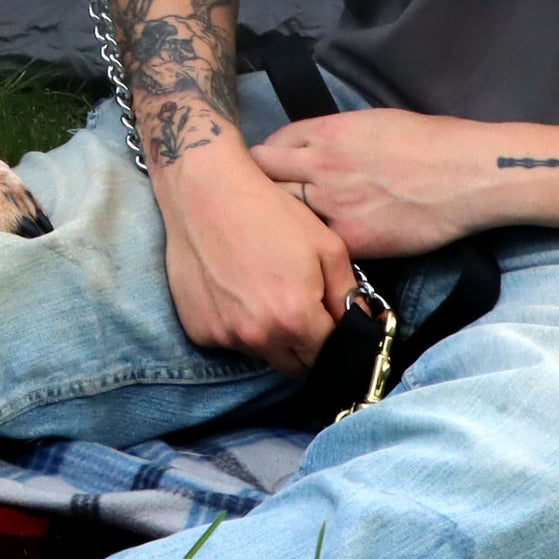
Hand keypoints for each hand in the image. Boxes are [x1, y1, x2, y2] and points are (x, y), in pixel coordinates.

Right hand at [158, 149, 352, 374]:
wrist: (204, 192)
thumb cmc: (268, 212)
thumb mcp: (326, 245)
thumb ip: (348, 293)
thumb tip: (360, 324)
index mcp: (295, 318)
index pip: (329, 356)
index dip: (338, 343)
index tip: (333, 327)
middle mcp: (258, 336)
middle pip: (297, 366)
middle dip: (307, 347)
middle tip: (302, 310)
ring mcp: (224, 335)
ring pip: (263, 353)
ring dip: (272, 337)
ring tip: (265, 293)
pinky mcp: (198, 329)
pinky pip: (230, 340)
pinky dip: (238, 326)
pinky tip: (236, 291)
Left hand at [252, 108, 501, 258]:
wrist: (465, 174)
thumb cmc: (427, 142)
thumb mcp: (369, 123)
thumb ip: (332, 137)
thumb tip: (312, 149)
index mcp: (325, 133)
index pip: (270, 146)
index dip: (267, 161)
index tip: (271, 173)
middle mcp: (319, 166)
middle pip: (262, 176)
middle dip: (258, 188)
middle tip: (261, 204)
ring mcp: (331, 204)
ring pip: (280, 213)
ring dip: (277, 221)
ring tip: (280, 230)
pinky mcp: (349, 238)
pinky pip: (315, 244)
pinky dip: (312, 248)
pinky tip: (314, 251)